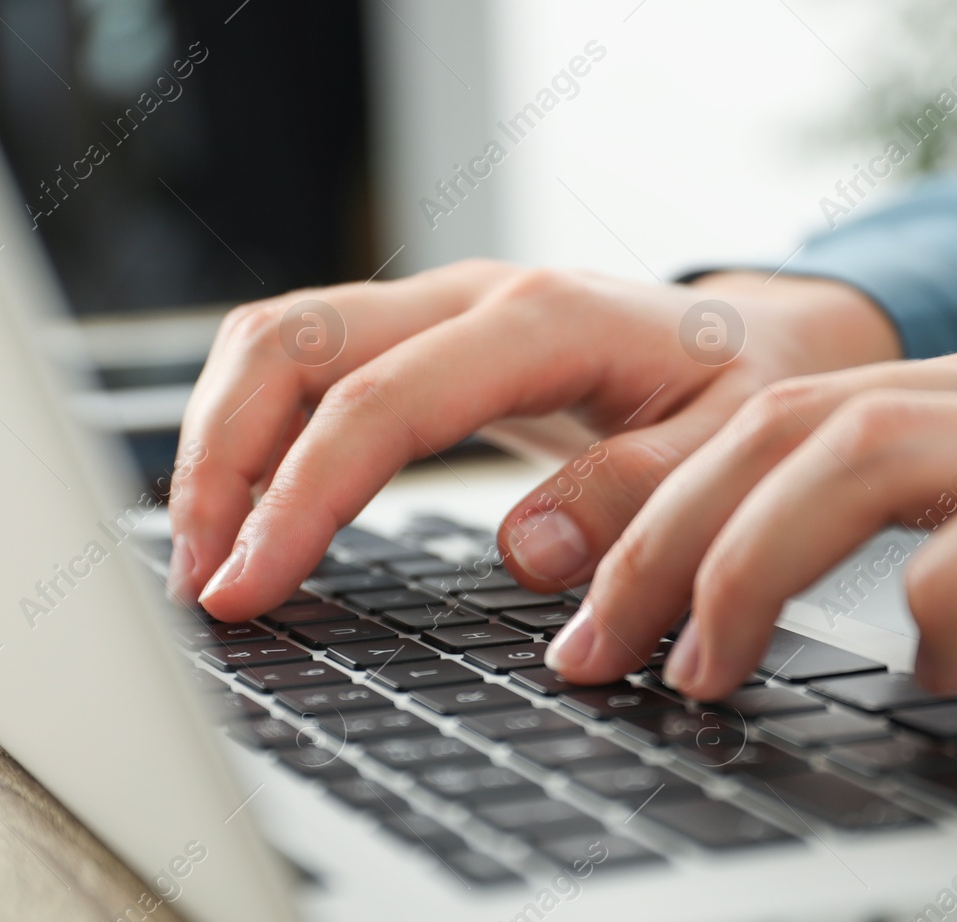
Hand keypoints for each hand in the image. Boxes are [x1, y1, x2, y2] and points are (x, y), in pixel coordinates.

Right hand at [167, 260, 899, 614]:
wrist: (754, 342)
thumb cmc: (743, 394)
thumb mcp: (731, 449)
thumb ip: (639, 497)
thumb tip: (525, 550)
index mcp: (541, 321)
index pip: (379, 404)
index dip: (300, 499)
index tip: (249, 589)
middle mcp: (468, 298)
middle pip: (288, 345)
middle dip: (218, 464)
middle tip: (202, 584)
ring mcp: (434, 310)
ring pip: (274, 344)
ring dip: (218, 445)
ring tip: (204, 558)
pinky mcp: (417, 339)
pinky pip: (302, 366)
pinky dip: (252, 434)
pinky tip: (247, 511)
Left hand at [547, 317, 956, 699]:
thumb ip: (943, 509)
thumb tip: (797, 584)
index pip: (776, 408)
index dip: (656, 495)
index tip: (583, 591)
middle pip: (781, 424)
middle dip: (659, 538)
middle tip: (592, 650)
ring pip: (860, 451)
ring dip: (749, 566)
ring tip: (699, 673)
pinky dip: (942, 603)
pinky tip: (932, 671)